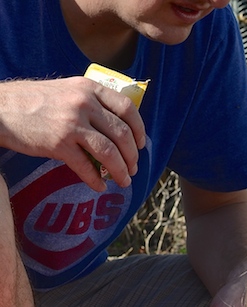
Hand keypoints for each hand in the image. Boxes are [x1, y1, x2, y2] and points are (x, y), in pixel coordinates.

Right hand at [0, 77, 145, 190]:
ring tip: (123, 181)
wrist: (2, 108)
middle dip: (132, 156)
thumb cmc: (34, 101)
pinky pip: (86, 168)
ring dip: (120, 171)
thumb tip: (116, 127)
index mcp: (88, 88)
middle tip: (132, 169)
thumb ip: (90, 102)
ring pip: (109, 153)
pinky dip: (97, 181)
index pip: (127, 109)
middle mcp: (83, 104)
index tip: (141, 145)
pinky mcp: (59, 144)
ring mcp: (71, 124)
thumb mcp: (67, 90)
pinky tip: (99, 186)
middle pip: (122, 135)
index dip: (139, 130)